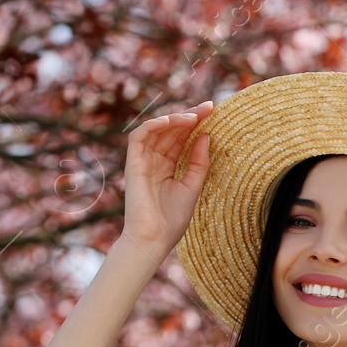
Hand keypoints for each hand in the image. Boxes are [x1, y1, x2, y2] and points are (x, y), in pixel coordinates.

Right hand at [119, 99, 212, 257]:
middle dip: (189, 116)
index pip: (181, 138)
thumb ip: (198, 162)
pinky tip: (171, 121)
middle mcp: (154, 161)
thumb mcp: (193, 186)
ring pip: (156, 129)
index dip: (196, 124)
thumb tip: (206, 135)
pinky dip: (154, 124)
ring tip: (194, 116)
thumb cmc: (172, 219)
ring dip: (175, 118)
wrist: (153, 238)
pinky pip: (139, 136)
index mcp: (168, 167)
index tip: (214, 112)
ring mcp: (143, 161)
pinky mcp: (133, 163)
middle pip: (171, 131)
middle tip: (208, 107)